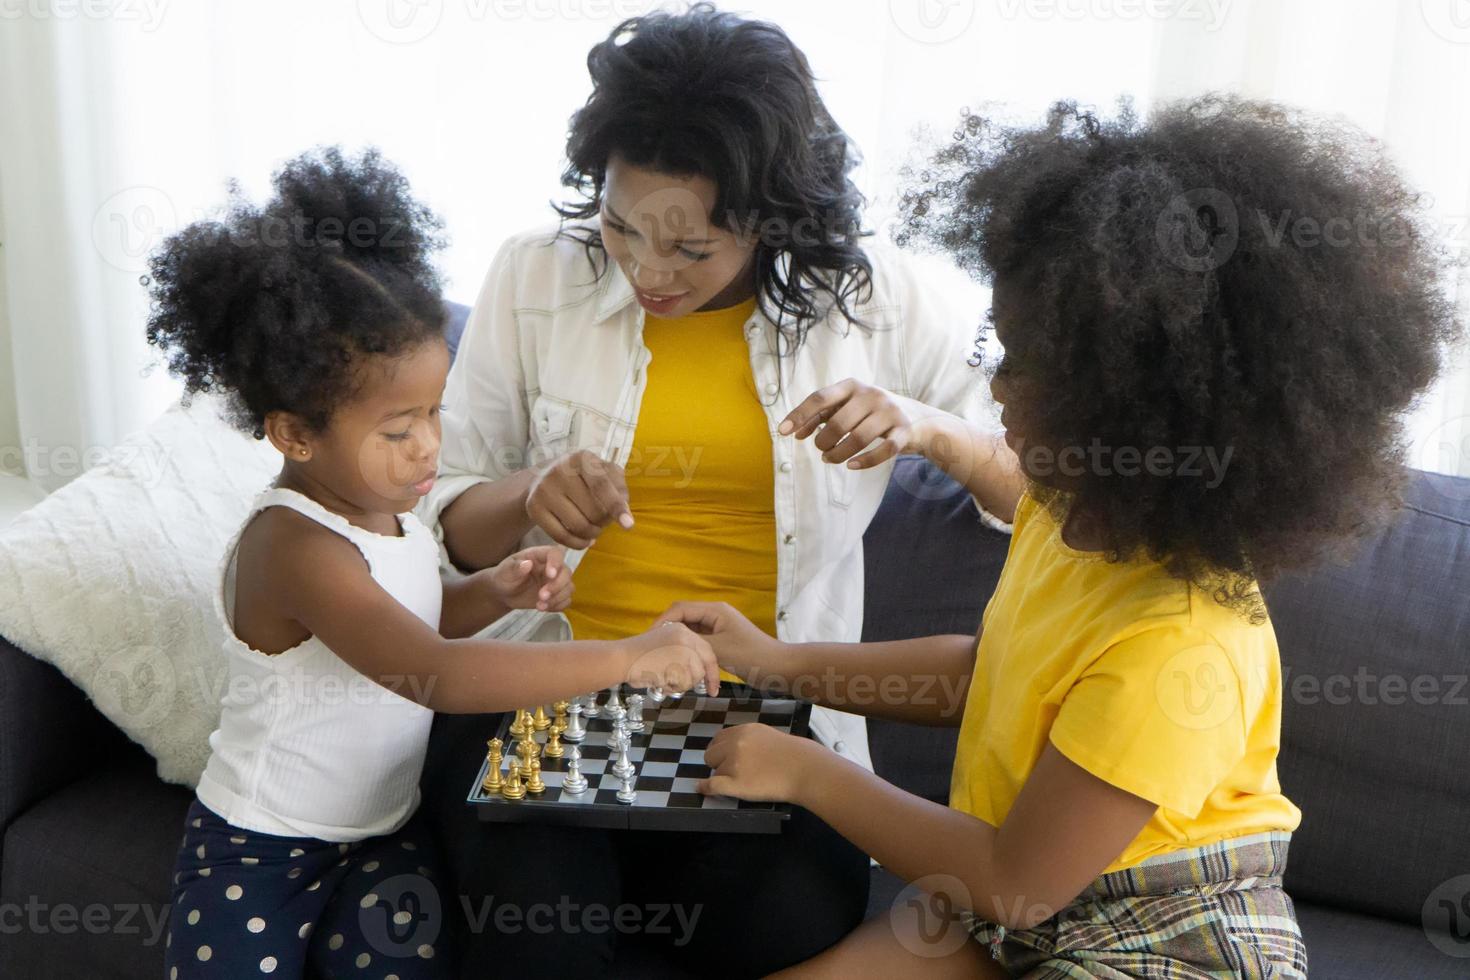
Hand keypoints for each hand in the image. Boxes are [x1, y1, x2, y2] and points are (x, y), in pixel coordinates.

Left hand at [487, 545, 571, 611]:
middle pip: (566, 572)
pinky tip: (543, 608)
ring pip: (569, 587)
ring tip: (540, 606)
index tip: (549, 575)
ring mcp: (556, 581)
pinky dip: (557, 605)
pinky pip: (566, 600)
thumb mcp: (504, 571)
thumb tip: (527, 564)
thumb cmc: (504, 577)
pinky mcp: (557, 595)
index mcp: (539, 555)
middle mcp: (551, 566)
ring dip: (557, 598)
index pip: (555, 553)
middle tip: (541, 596)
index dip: (556, 563)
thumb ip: (514, 568)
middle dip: (556, 586)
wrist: (504, 593)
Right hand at [525, 450, 632, 548]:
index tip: (628, 525)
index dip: (616, 507)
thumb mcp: (604, 472)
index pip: (602, 486)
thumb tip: (624, 514)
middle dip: (604, 522)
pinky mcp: (534, 507)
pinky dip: (578, 543)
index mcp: (582, 458)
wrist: (544, 478)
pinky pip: (561, 536)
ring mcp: (544, 489)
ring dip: (593, 533)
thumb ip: (619, 488)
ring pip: (578, 526)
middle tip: (604, 520)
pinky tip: (585, 540)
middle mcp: (560, 471)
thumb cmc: (584, 477)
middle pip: (593, 511)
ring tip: (595, 528)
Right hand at [620, 622, 721, 695]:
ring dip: (681, 684)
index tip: (714, 684)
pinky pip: (685, 682)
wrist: (620, 658)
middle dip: (707, 680)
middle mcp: (686, 635)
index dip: (710, 668)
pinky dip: (673, 688)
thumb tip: (697, 675)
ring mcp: (683, 647)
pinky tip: (659, 681)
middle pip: (705, 663)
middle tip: (711, 692)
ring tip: (662, 680)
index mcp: (681, 629)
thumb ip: (679, 656)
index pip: (705, 649)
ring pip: (696, 675)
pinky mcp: (679, 659)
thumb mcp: (662, 648)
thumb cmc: (634, 658)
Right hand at [655, 601, 781, 678]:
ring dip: (677, 639)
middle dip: (667, 629)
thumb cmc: (750, 656)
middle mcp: (715, 614)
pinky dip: (688, 648)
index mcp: (715, 610)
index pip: (680, 608)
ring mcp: (718, 627)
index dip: (662, 621)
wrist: (777, 667)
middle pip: (683, 616)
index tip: (649, 636)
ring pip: (690, 629)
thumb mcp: (717, 650)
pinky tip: (678, 659)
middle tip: (652, 646)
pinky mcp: (721, 640)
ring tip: (661, 653)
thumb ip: (692, 642)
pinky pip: (698, 640)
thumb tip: (669, 640)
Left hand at [699, 723, 822, 802]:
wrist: (805, 770)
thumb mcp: (767, 735)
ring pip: (714, 771)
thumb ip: (748, 739)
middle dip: (718, 762)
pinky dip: (705, 788)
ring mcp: (734, 764)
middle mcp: (736, 744)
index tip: (724, 757)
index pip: (719, 738)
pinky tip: (701, 789)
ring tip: (743, 780)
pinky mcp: (736, 783)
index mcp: (744, 731)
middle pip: (711, 754)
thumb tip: (731, 749)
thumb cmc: (792, 754)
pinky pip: (711, 785)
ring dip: (723, 776)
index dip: (720, 750)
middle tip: (733, 771)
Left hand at [778, 379, 918, 469]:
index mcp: (852, 386)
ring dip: (838, 455)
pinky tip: (851, 466)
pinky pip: (883, 451)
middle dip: (823, 442)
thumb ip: (822, 416)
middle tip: (821, 450)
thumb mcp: (849, 407)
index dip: (799, 415)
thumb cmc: (872, 414)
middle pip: (837, 423)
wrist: (919, 419)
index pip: (820, 398)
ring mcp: (890, 412)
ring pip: (858, 439)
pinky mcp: (904, 431)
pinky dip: (864, 462)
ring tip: (830, 459)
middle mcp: (871, 395)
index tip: (782, 431)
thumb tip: (795, 432)